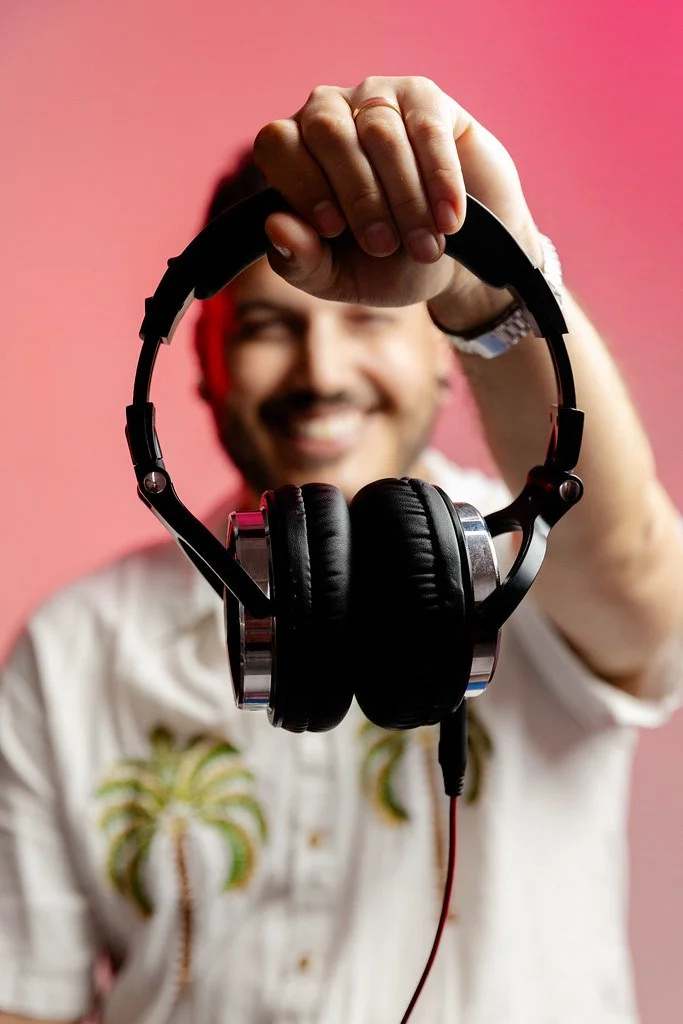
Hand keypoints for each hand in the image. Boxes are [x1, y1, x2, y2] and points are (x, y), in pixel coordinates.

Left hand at [253, 76, 543, 322]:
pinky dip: (439, 180)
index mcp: (294, 153)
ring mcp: (376, 99)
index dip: (303, 184)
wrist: (454, 261)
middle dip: (359, 197)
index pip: (277, 144)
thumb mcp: (338, 277)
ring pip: (380, 133)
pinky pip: (427, 129)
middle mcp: (328, 114)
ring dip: (404, 198)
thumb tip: (274, 227)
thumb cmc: (385, 265)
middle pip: (328, 132)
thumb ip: (300, 261)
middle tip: (384, 247)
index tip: (333, 230)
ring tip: (424, 247)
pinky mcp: (425, 98)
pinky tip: (448, 220)